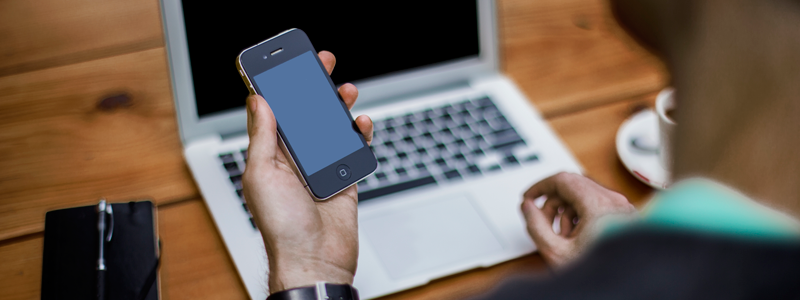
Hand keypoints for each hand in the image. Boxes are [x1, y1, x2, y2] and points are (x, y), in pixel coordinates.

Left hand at [241, 51, 372, 292]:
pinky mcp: (344, 179)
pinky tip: (361, 124)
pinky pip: (353, 150)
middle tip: (323, 64)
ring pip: (331, 128)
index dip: (280, 86)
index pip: (274, 113)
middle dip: (313, 88)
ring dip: (338, 107)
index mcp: (270, 156)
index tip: (287, 64)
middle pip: (305, 115)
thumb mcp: (262, 175)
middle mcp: (294, 160)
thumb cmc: (282, 227)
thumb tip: (258, 101)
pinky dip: (359, 134)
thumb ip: (263, 137)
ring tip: (346, 91)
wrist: (315, 261)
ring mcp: (321, 168)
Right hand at [520, 172, 636, 267]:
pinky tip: (577, 237)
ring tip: (562, 236)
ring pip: (584, 196)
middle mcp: (614, 201)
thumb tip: (528, 207)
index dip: (540, 187)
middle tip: (541, 221)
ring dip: (566, 211)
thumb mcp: (557, 252)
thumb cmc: (601, 273)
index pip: (562, 180)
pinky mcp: (625, 216)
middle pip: (573, 186)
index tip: (528, 197)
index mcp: (598, 205)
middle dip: (552, 202)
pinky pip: (596, 205)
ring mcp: (622, 207)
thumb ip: (536, 226)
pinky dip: (581, 215)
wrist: (625, 287)